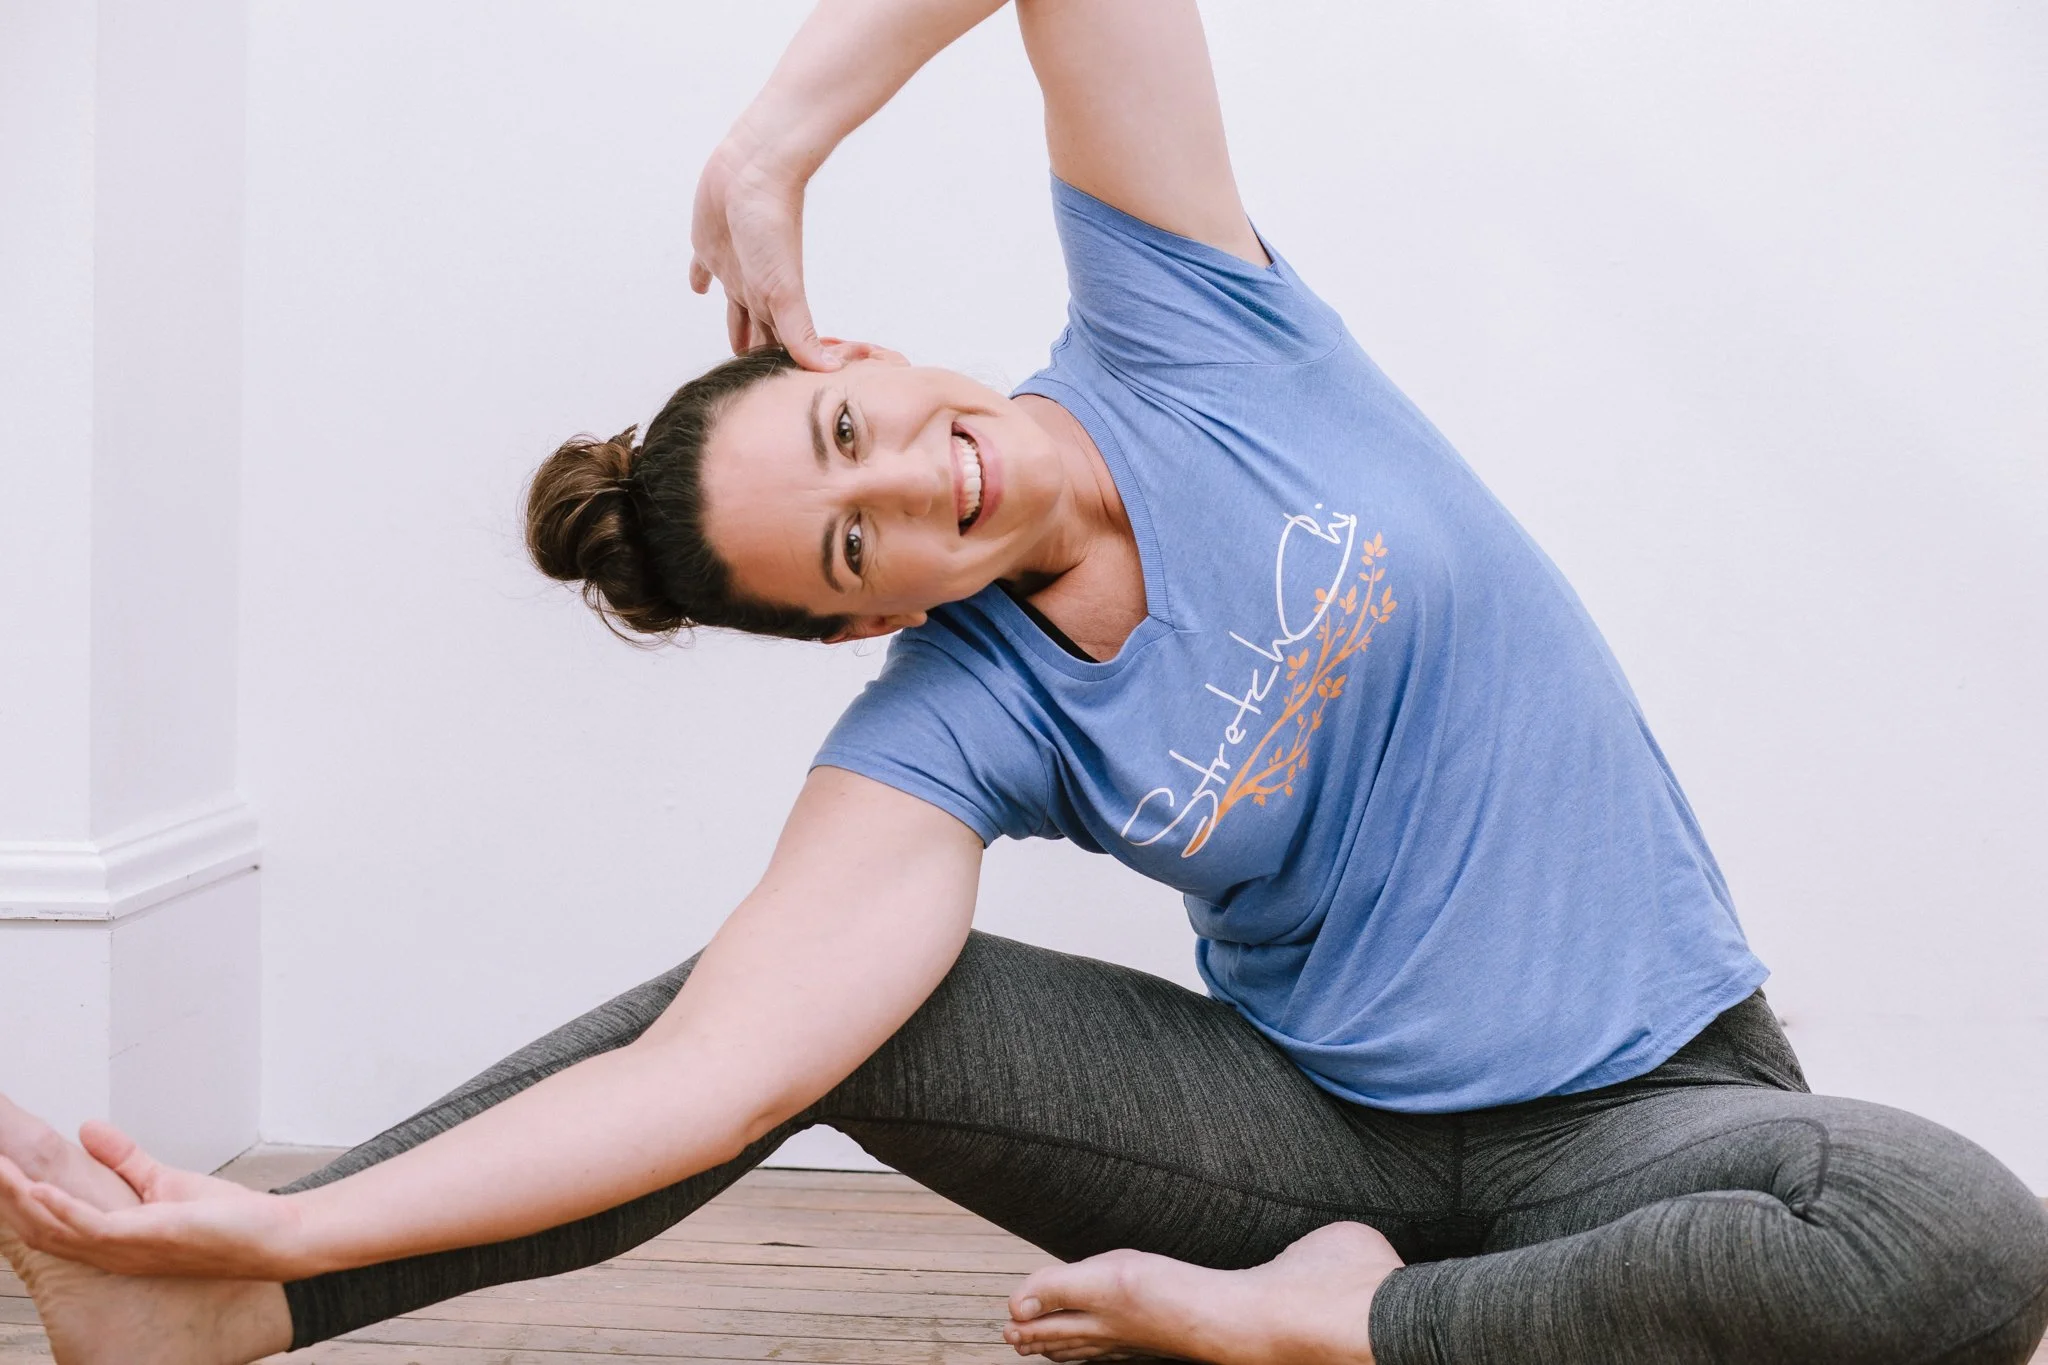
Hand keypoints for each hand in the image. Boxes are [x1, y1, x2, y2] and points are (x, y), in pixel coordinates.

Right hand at [0, 1120, 311, 1279]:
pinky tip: (37, 1189)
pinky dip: (61, 1208)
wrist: (274, 1237)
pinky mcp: (144, 1239)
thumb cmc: (226, 1220)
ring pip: (56, 1227)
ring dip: (21, 1198)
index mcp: (111, 1239)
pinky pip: (91, 1227)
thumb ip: (125, 1158)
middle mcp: (109, 1251)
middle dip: (7, 1197)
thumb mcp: (165, 1181)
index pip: (49, 1222)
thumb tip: (87, 1128)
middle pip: (41, 1227)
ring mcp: (124, 1249)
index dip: (17, 1198)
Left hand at [689, 133, 838, 370]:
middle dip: (757, 354)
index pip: (778, 345)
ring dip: (734, 326)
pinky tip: (698, 287)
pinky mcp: (709, 245)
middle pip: (756, 330)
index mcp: (772, 302)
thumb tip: (829, 373)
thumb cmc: (771, 226)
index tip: (778, 394)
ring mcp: (733, 267)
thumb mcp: (784, 289)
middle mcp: (755, 289)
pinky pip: (702, 268)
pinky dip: (700, 279)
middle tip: (755, 381)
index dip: (777, 368)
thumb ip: (802, 333)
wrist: (754, 171)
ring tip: (734, 351)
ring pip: (734, 308)